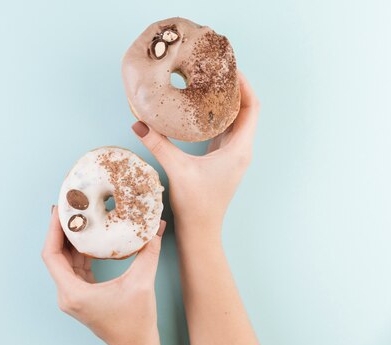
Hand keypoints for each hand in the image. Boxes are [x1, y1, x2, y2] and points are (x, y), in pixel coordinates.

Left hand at [42, 206, 166, 344]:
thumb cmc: (136, 323)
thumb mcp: (142, 283)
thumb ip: (148, 252)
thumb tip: (156, 226)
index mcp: (74, 293)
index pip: (52, 255)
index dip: (53, 230)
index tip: (59, 210)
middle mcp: (68, 294)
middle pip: (55, 255)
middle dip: (59, 230)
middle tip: (67, 207)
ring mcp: (73, 295)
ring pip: (63, 261)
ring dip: (68, 240)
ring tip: (76, 217)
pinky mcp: (81, 295)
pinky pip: (74, 268)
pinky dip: (78, 251)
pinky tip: (87, 237)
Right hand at [132, 71, 259, 237]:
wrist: (201, 230)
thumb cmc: (196, 205)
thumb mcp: (177, 170)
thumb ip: (158, 144)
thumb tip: (138, 123)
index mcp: (239, 149)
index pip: (252, 108)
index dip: (245, 85)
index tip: (231, 68)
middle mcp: (241, 149)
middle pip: (246, 110)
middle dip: (235, 88)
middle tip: (217, 69)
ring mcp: (233, 154)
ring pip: (237, 119)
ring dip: (227, 101)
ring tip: (210, 82)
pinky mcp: (223, 159)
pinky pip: (225, 130)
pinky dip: (218, 115)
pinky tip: (202, 108)